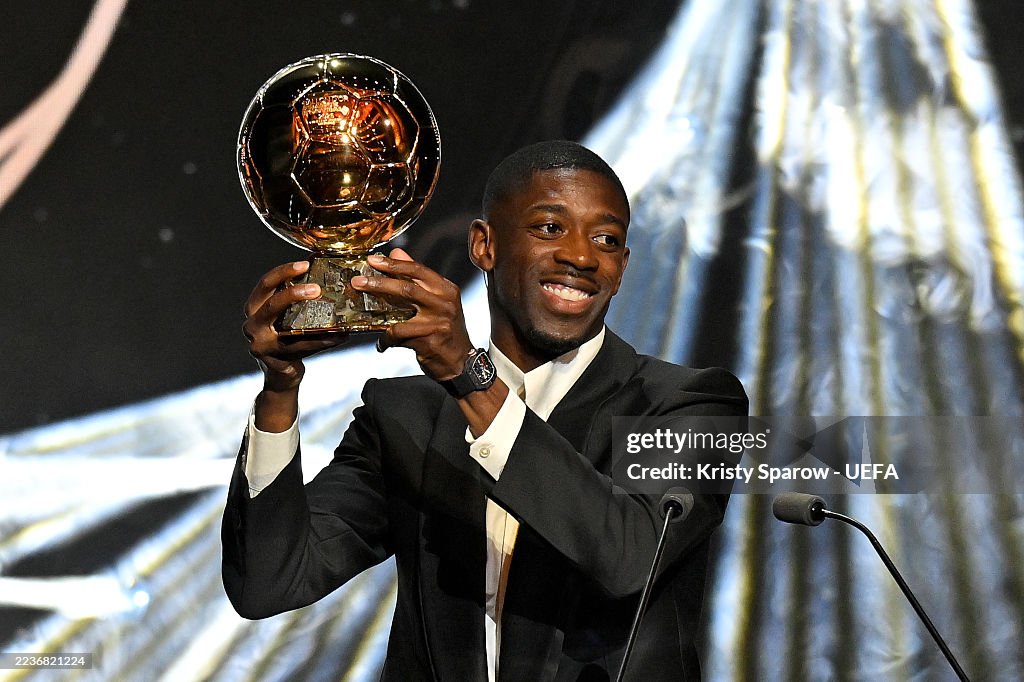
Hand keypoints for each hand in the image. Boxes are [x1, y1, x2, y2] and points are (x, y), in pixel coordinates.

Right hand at [242, 261, 347, 392]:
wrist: (280, 374)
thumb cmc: (286, 338)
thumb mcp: (286, 316)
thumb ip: (297, 300)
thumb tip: (328, 277)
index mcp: (254, 307)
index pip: (265, 284)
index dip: (283, 272)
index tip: (304, 263)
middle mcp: (252, 324)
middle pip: (272, 304)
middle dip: (294, 294)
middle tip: (316, 289)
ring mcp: (260, 345)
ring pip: (289, 331)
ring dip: (315, 324)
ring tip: (336, 317)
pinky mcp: (273, 361)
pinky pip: (301, 349)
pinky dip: (322, 343)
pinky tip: (338, 338)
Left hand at [351, 248, 473, 381]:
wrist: (460, 362)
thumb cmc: (446, 331)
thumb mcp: (437, 301)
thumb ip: (417, 278)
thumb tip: (397, 253)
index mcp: (446, 290)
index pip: (418, 270)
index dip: (394, 264)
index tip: (373, 261)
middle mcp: (444, 303)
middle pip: (407, 286)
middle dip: (379, 282)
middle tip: (359, 281)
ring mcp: (438, 321)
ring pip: (401, 309)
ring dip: (378, 308)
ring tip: (362, 308)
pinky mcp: (429, 339)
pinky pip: (399, 333)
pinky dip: (387, 338)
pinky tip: (383, 342)